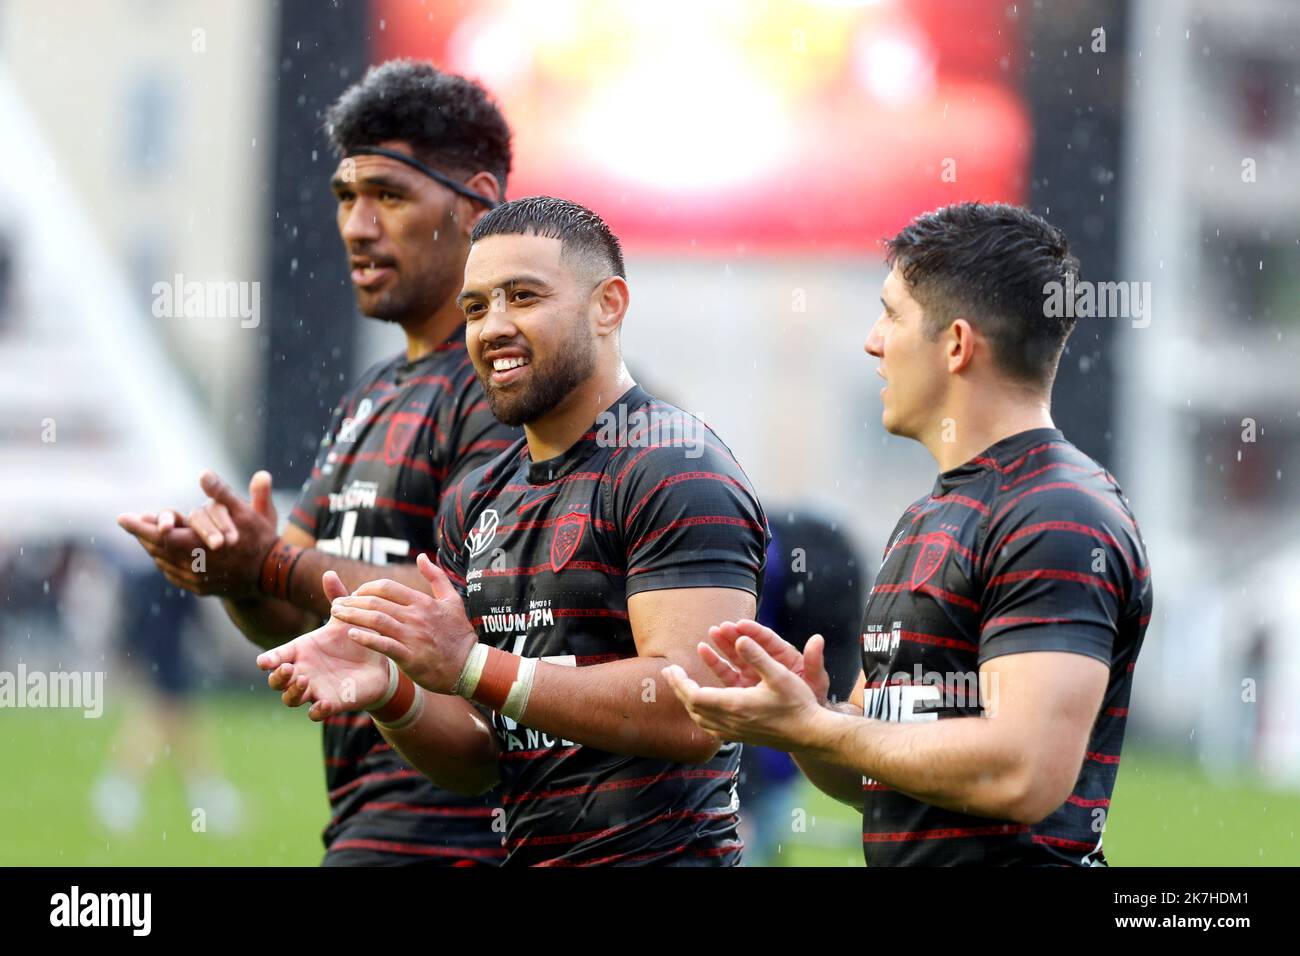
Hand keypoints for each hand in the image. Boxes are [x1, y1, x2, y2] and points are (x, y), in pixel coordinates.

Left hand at [117, 470, 279, 598]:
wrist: (275, 575)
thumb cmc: (262, 540)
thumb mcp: (247, 513)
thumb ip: (222, 493)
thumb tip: (203, 473)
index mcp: (198, 546)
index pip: (159, 535)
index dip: (139, 527)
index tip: (121, 518)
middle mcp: (193, 566)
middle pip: (157, 549)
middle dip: (143, 535)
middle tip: (130, 523)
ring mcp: (196, 580)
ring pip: (164, 563)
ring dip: (153, 549)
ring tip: (145, 536)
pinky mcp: (201, 589)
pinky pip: (175, 576)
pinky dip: (165, 563)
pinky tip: (164, 555)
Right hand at [257, 572, 390, 719]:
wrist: (379, 661)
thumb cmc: (355, 638)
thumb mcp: (347, 617)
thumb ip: (338, 597)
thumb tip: (329, 572)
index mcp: (302, 650)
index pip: (276, 656)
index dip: (268, 660)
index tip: (266, 661)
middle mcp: (303, 671)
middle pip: (276, 681)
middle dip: (277, 677)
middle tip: (287, 669)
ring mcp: (315, 689)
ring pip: (291, 699)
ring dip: (293, 693)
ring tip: (304, 682)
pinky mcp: (331, 702)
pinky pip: (316, 713)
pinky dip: (316, 710)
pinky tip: (323, 703)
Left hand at [328, 553, 477, 694]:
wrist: (469, 666)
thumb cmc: (459, 634)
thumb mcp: (452, 600)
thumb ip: (436, 577)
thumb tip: (422, 556)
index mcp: (422, 602)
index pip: (386, 587)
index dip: (366, 588)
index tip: (354, 594)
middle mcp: (415, 616)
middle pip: (375, 602)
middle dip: (351, 601)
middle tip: (336, 604)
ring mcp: (412, 636)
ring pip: (375, 620)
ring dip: (352, 616)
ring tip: (335, 615)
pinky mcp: (410, 657)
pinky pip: (383, 645)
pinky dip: (366, 638)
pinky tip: (351, 635)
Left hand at [662, 633, 825, 751]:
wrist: (809, 735)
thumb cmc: (797, 704)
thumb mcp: (780, 674)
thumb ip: (758, 655)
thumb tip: (740, 638)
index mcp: (734, 705)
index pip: (694, 695)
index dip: (679, 682)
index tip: (671, 668)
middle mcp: (730, 722)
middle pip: (693, 707)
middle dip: (679, 688)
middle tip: (670, 673)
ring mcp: (734, 732)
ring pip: (700, 719)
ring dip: (689, 701)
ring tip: (682, 686)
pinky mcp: (741, 737)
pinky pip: (711, 727)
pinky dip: (701, 714)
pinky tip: (703, 707)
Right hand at [702, 619, 829, 703]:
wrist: (805, 725)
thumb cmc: (813, 700)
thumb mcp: (816, 681)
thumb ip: (814, 661)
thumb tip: (818, 639)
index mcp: (784, 658)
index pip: (768, 641)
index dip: (755, 632)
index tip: (742, 624)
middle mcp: (766, 664)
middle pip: (749, 645)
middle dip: (735, 635)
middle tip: (721, 627)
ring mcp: (753, 676)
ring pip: (736, 657)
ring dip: (723, 644)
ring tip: (712, 632)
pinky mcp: (743, 688)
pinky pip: (728, 673)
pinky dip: (716, 663)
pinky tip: (704, 651)